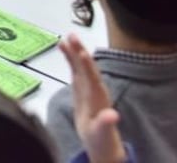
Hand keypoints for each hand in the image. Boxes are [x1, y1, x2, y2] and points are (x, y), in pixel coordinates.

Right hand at [59, 34, 125, 162]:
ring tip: (67, 36)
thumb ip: (106, 123)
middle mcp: (95, 87)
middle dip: (80, 51)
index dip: (87, 66)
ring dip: (74, 50)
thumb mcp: (102, 132)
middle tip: (72, 36)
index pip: (93, 77)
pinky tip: (62, 46)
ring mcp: (87, 85)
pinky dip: (69, 57)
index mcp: (99, 97)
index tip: (81, 53)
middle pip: (87, 66)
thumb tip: (113, 116)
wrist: (99, 139)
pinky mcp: (81, 85)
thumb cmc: (100, 136)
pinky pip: (74, 67)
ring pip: (80, 64)